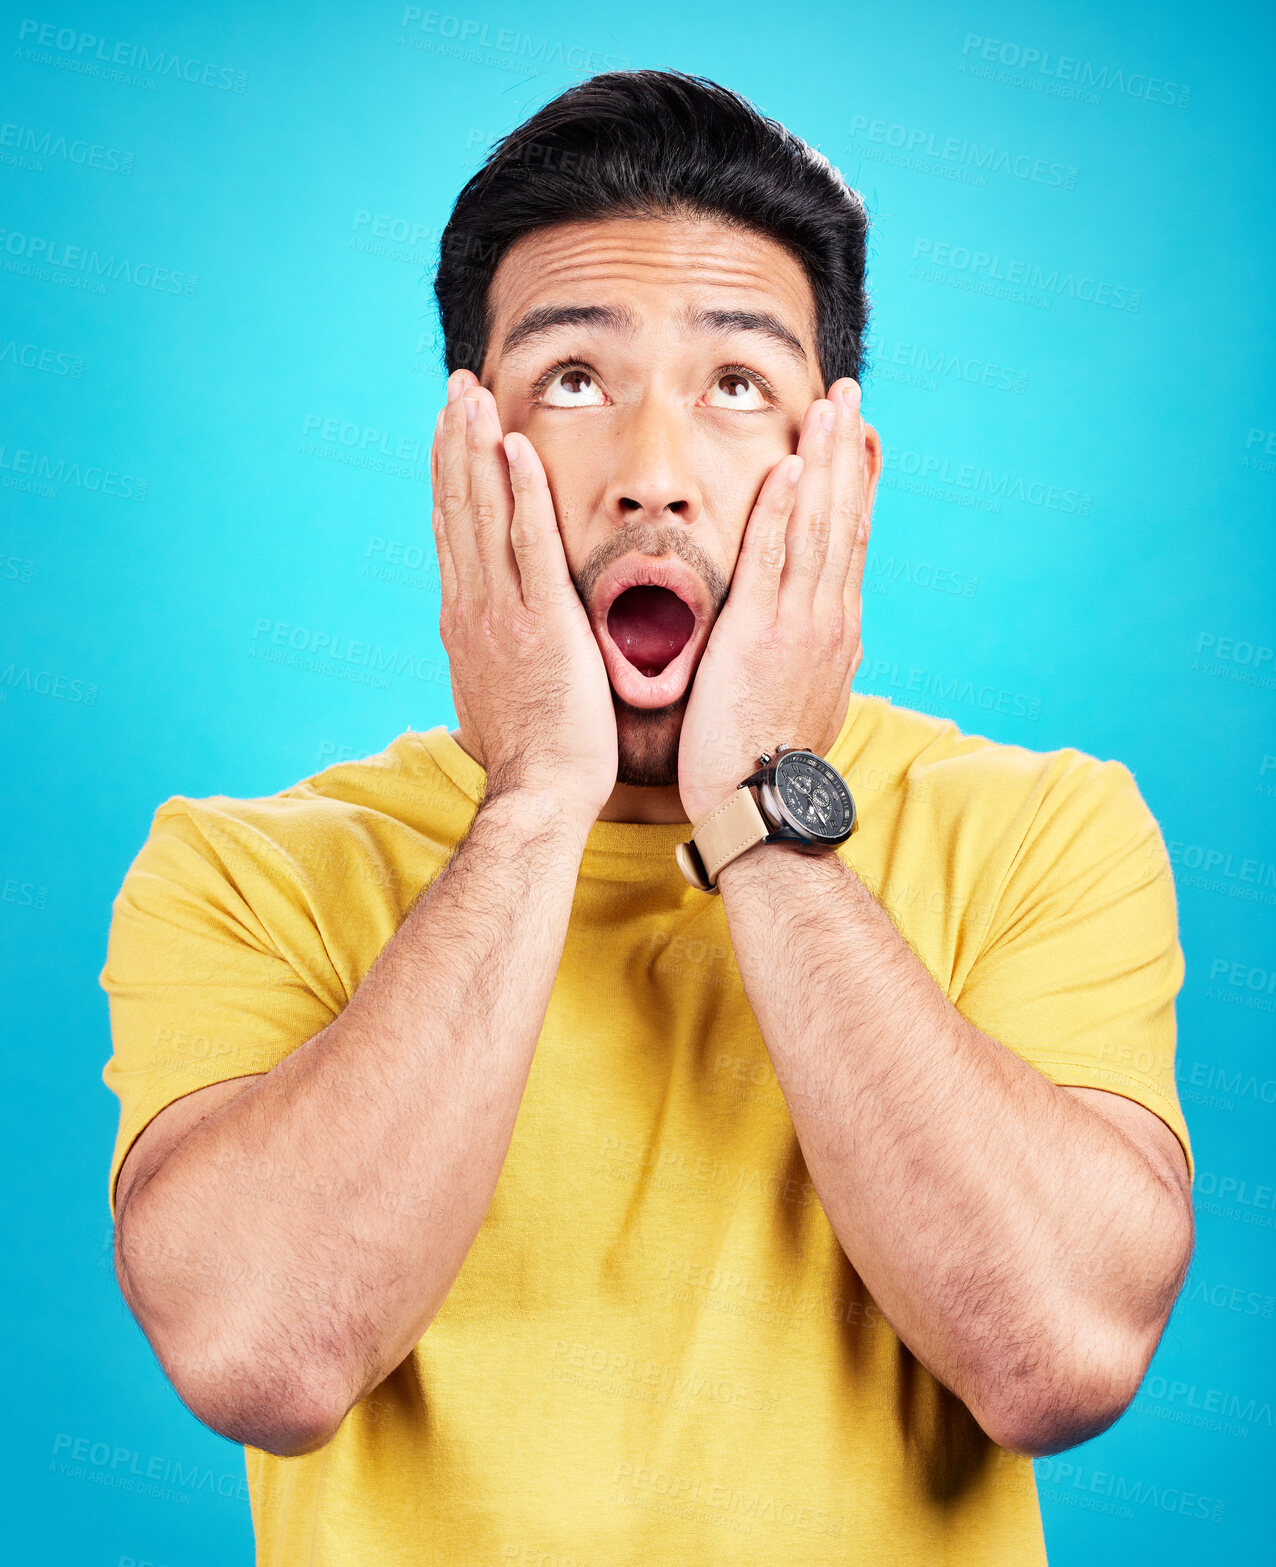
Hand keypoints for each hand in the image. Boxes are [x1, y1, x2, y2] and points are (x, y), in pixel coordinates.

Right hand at [430, 369, 617, 819]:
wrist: (538, 793)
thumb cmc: (532, 753)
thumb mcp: (498, 691)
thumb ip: (492, 650)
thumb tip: (490, 637)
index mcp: (464, 620)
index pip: (453, 530)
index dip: (450, 473)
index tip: (451, 428)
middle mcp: (472, 607)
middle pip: (458, 506)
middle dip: (456, 441)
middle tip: (457, 386)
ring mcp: (502, 612)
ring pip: (483, 513)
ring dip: (478, 448)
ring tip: (474, 395)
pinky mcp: (542, 623)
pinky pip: (529, 543)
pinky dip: (521, 492)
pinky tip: (516, 448)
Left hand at [678, 379, 876, 822]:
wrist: (763, 806)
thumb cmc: (767, 763)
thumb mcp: (802, 702)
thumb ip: (809, 661)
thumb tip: (822, 644)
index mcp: (836, 631)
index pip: (850, 541)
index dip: (855, 484)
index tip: (859, 439)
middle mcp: (829, 619)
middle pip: (844, 517)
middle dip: (847, 451)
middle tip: (848, 393)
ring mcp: (801, 624)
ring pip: (819, 526)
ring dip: (823, 461)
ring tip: (827, 406)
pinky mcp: (762, 634)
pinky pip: (774, 559)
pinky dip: (785, 510)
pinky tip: (790, 465)